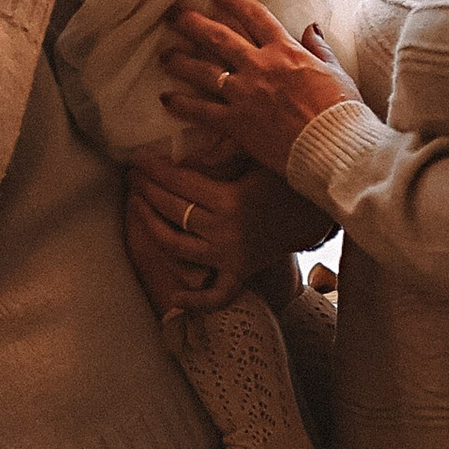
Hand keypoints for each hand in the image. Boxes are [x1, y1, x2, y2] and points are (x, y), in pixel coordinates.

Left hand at [125, 141, 322, 313]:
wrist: (314, 215)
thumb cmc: (285, 182)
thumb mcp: (261, 158)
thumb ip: (228, 149)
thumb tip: (191, 147)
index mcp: (230, 200)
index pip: (179, 182)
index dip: (153, 169)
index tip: (137, 159)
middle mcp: (225, 230)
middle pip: (171, 210)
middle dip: (146, 190)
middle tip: (133, 175)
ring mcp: (229, 256)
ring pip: (175, 246)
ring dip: (149, 227)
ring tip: (137, 206)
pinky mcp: (239, 274)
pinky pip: (216, 294)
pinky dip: (196, 300)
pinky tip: (176, 296)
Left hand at [159, 0, 354, 177]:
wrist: (335, 144)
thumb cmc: (342, 110)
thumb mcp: (336, 71)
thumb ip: (319, 48)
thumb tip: (311, 27)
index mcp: (286, 51)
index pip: (255, 15)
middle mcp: (260, 66)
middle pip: (220, 37)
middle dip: (193, 23)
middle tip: (173, 14)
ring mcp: (245, 94)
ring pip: (204, 71)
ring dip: (181, 61)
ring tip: (164, 55)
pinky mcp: (236, 123)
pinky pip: (202, 111)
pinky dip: (182, 105)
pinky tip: (166, 99)